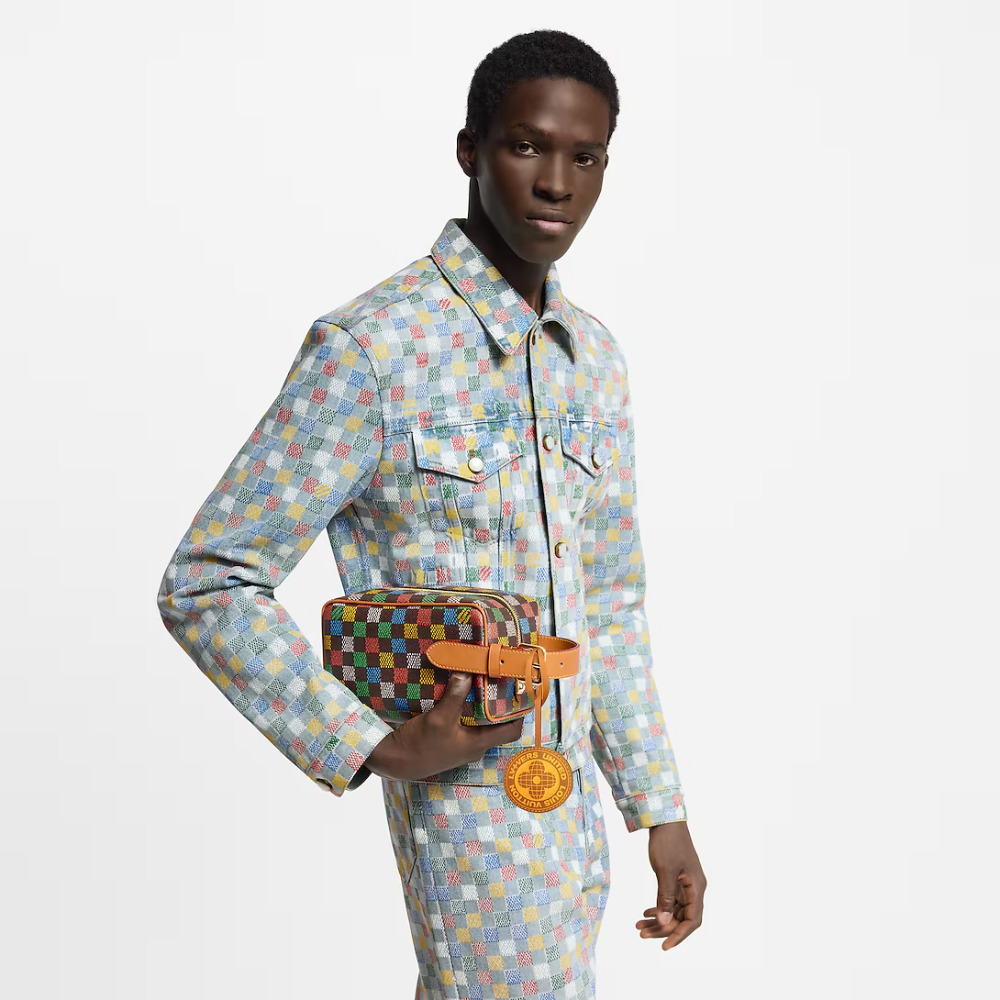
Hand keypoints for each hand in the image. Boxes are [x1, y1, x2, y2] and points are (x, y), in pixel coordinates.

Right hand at [364, 672, 524, 780]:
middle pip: (497, 724)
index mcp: (478, 744)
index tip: (521, 692)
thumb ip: (455, 696)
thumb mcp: (439, 718)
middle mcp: (474, 746)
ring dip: (482, 704)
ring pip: (481, 722)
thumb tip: (468, 673)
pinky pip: (466, 722)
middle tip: (501, 680)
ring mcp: (462, 744)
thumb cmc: (420, 746)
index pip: (512, 731)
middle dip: (500, 703)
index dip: (520, 713)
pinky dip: (467, 708)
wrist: (395, 761)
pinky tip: (460, 692)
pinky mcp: (450, 740)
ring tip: (482, 681)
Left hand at [636, 820, 705, 950]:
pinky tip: (646, 912)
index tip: (664, 946)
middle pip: (681, 918)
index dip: (680, 935)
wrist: (665, 820)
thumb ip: (665, 897)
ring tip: (639, 926)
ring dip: (658, 920)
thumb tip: (664, 923)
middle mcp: (694, 888)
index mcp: (696, 887)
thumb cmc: (668, 843)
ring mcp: (685, 884)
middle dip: (663, 929)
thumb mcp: (665, 871)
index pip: (692, 921)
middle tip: (641, 933)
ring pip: (673, 910)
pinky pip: (669, 900)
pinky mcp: (676, 879)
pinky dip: (658, 907)